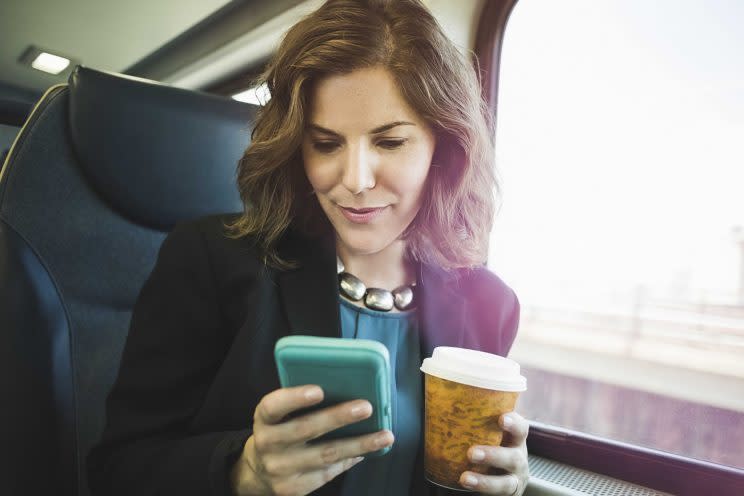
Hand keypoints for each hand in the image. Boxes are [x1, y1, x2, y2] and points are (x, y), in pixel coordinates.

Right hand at [230, 385, 394, 495]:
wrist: (258, 472)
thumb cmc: (279, 431)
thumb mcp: (279, 416)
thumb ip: (301, 404)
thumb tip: (347, 389)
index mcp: (263, 420)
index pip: (273, 407)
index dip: (294, 398)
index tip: (319, 390)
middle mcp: (268, 445)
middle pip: (305, 429)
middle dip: (338, 418)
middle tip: (366, 407)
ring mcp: (281, 470)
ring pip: (325, 455)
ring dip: (358, 444)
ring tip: (384, 435)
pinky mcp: (294, 489)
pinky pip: (329, 472)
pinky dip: (350, 459)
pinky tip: (368, 451)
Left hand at [458, 411, 528, 494]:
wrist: (501, 476)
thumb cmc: (490, 443)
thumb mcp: (488, 431)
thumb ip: (473, 418)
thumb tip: (438, 395)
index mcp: (514, 438)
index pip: (521, 428)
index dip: (514, 422)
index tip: (501, 418)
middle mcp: (518, 458)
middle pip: (514, 456)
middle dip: (493, 455)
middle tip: (471, 452)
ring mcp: (514, 479)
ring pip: (505, 482)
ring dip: (484, 481)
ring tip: (464, 477)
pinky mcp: (507, 494)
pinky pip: (497, 495)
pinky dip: (481, 490)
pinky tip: (466, 484)